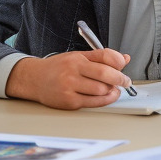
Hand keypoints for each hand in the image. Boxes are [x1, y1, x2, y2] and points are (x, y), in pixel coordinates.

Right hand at [6, 49, 131, 109]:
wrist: (34, 79)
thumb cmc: (58, 68)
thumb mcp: (78, 56)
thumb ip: (102, 57)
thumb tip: (124, 59)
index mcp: (77, 58)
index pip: (105, 57)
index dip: (119, 63)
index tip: (124, 68)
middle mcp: (73, 71)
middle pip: (105, 75)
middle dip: (120, 79)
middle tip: (125, 81)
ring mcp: (70, 87)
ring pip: (101, 90)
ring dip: (111, 90)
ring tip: (112, 88)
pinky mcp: (70, 102)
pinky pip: (94, 103)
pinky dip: (105, 100)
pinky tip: (107, 96)